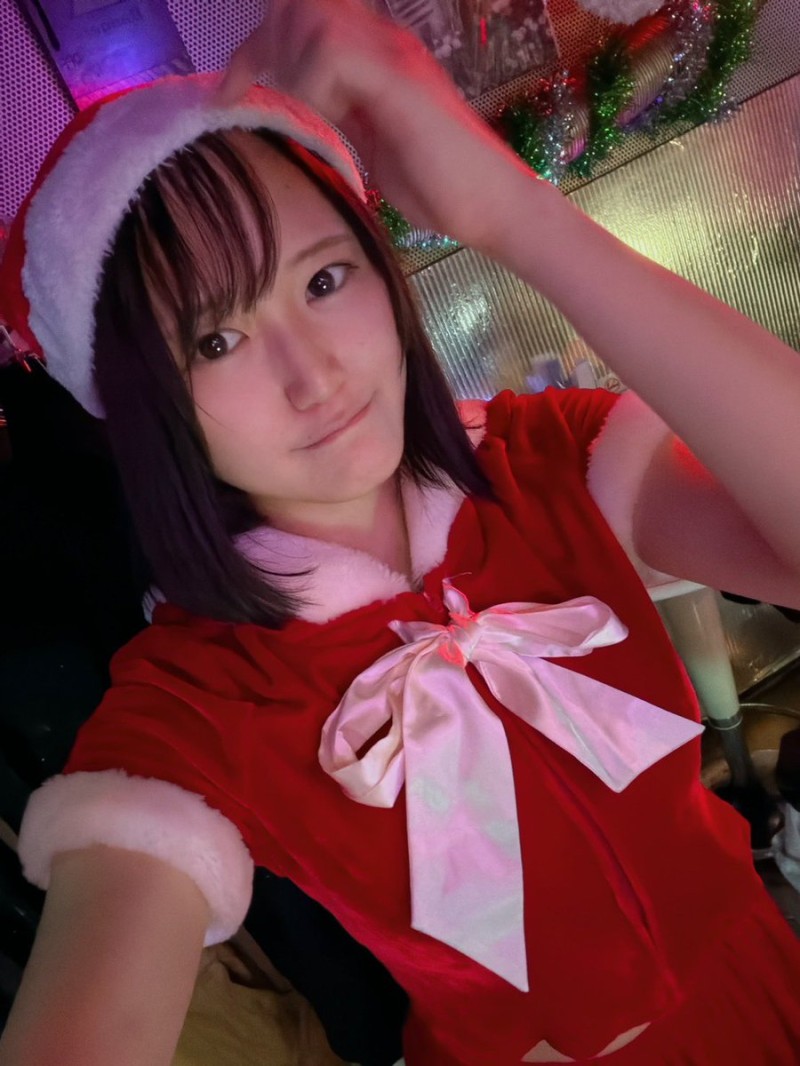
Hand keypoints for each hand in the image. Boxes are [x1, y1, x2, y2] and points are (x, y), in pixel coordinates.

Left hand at [218, 0, 533, 248]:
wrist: (491, 206)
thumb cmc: (439, 186)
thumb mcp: (370, 143)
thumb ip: (338, 115)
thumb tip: (293, 106)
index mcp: (375, 54)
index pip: (300, 20)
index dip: (253, 49)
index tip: (227, 92)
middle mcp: (382, 39)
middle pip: (297, 5)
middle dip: (260, 49)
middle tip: (246, 95)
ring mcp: (392, 53)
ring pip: (309, 17)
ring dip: (287, 66)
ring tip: (302, 113)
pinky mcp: (397, 78)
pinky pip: (329, 55)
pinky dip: (311, 87)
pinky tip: (327, 120)